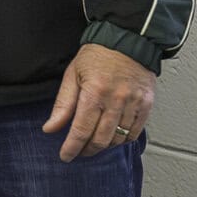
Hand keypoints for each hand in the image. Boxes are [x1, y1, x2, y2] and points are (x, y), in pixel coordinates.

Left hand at [42, 43, 156, 161]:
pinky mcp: (146, 105)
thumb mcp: (73, 75)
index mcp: (94, 92)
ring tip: (94, 143)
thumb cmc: (97, 56)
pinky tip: (113, 136)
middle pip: (100, 139)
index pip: (81, 130)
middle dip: (87, 150)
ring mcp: (134, 103)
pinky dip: (123, 139)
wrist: (127, 40)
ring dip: (104, 146)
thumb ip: (62, 104)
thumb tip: (50, 128)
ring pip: (118, 138)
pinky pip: (134, 132)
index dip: (72, 147)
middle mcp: (116, 100)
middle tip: (79, 151)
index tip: (65, 156)